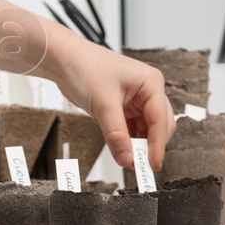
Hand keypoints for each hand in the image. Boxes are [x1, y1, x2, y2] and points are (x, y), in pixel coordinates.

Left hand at [53, 38, 175, 170]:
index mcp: (151, 83)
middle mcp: (147, 91)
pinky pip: (131, 129)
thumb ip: (116, 135)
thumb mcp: (103, 104)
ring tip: (125, 157)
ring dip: (137, 144)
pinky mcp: (123, 107)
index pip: (161, 119)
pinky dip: (127, 140)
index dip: (158, 144)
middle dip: (149, 145)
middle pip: (158, 126)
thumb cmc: (84, 68)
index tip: (152, 165)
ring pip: (145, 130)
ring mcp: (135, 99)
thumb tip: (127, 160)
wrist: (62, 59)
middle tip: (138, 165)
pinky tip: (119, 148)